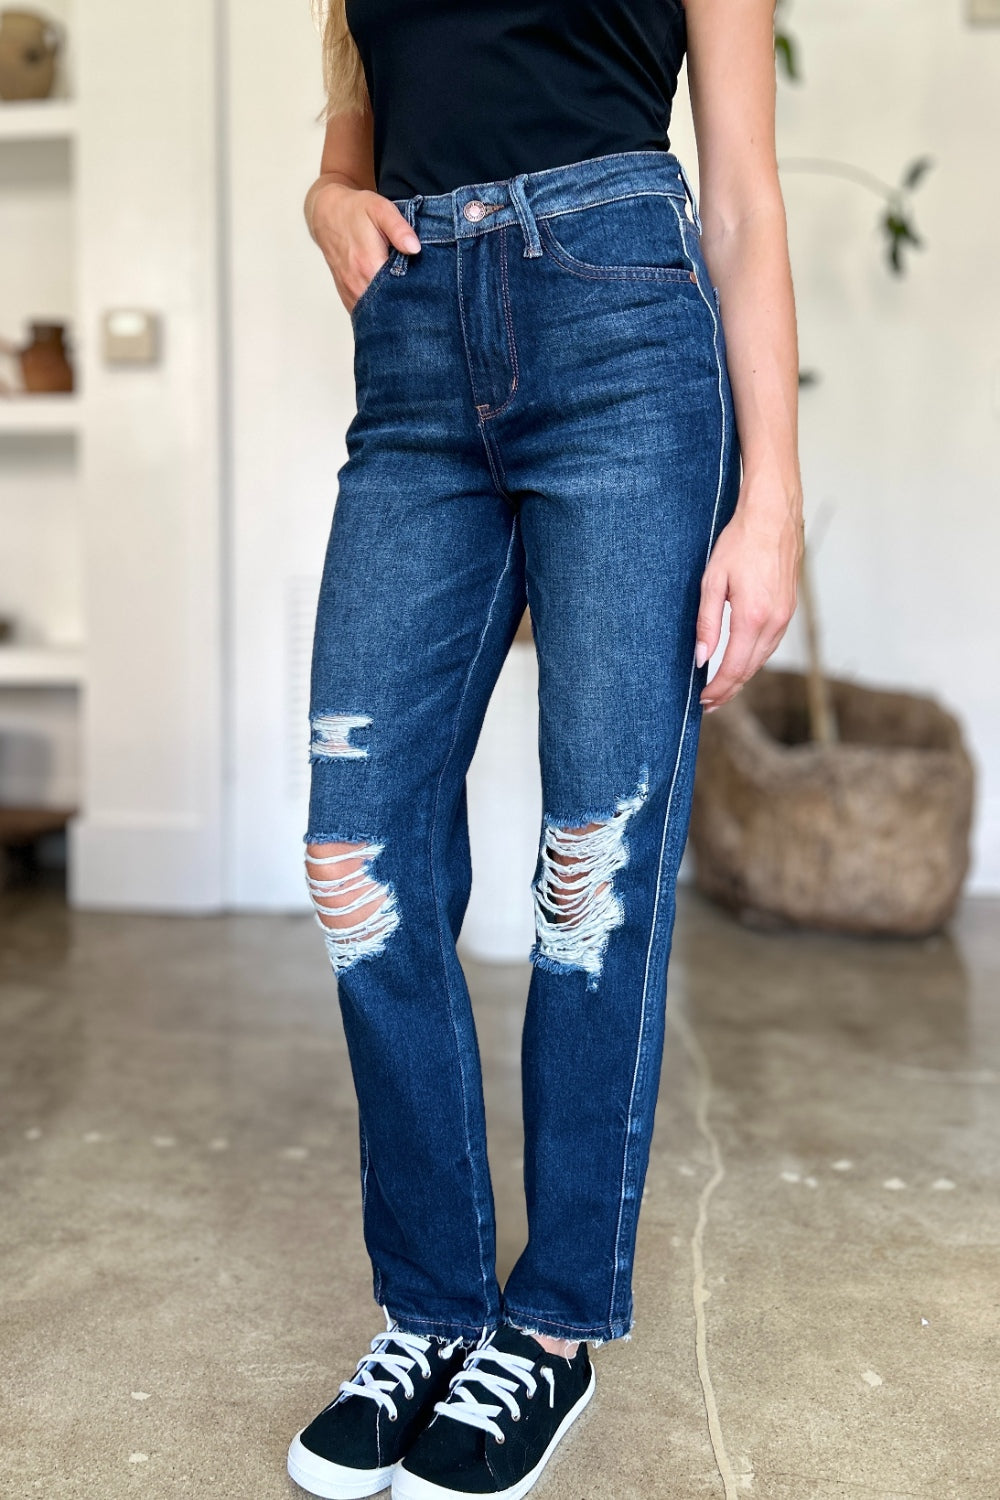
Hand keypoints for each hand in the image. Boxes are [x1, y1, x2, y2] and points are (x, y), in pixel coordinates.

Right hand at [306, 180, 420, 313]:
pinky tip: (391, 300)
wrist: (327, 215)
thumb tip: (415, 248)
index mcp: (369, 265)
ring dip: (393, 309)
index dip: (417, 292)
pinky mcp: (348, 298)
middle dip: (407, 304)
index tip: (426, 287)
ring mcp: (351, 294)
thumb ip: (399, 228)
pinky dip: (381, 311)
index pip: (400, 291)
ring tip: (407, 297)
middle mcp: (357, 285)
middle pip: (390, 307)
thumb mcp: (380, 210)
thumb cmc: (355, 211)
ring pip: (378, 314)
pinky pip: (367, 314)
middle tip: (421, 294)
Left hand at [695, 479, 802, 709]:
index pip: (733, 667)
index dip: (718, 688)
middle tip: (709, 703)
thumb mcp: (713, 582)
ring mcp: (786, 616)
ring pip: (762, 659)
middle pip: (750, 669)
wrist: (774, 516)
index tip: (703, 701)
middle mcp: (774, 622)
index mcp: (752, 617)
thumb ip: (707, 623)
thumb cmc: (740, 542)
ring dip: (742, 676)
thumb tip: (701, 657)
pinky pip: (771, 644)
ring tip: (722, 688)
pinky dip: (754, 658)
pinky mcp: (789, 609)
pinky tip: (741, 661)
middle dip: (729, 689)